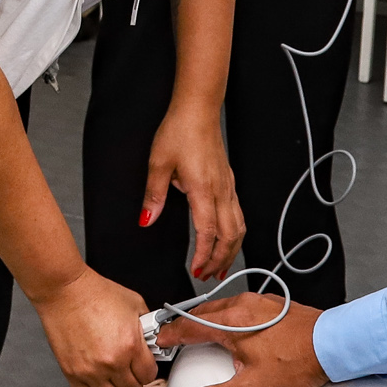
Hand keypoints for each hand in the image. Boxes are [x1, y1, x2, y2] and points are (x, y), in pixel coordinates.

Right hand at [35, 268, 158, 386]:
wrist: (65, 291)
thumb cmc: (95, 293)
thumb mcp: (134, 303)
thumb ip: (147, 326)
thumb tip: (152, 340)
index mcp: (130, 345)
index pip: (149, 375)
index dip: (148, 370)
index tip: (143, 366)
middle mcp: (112, 363)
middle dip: (134, 381)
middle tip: (129, 371)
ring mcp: (91, 371)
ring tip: (115, 381)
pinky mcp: (72, 373)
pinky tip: (97, 382)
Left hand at [142, 106, 241, 282]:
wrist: (198, 110)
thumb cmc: (179, 131)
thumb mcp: (158, 163)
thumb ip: (154, 196)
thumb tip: (147, 221)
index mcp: (203, 189)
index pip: (208, 231)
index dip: (204, 254)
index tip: (196, 270)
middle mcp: (221, 191)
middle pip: (231, 235)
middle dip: (221, 259)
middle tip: (209, 276)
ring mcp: (228, 186)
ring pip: (239, 226)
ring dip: (232, 249)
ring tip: (221, 265)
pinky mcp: (229, 181)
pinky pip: (238, 214)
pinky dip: (235, 233)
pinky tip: (227, 239)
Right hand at [157, 293, 325, 386]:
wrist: (336, 344)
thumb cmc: (298, 364)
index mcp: (230, 324)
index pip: (188, 326)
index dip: (170, 335)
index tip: (159, 341)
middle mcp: (242, 306)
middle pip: (202, 313)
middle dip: (184, 325)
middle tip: (174, 337)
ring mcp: (260, 302)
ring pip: (222, 307)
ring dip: (206, 319)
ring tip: (199, 331)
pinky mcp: (275, 305)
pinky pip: (241, 306)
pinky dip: (227, 316)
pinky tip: (234, 328)